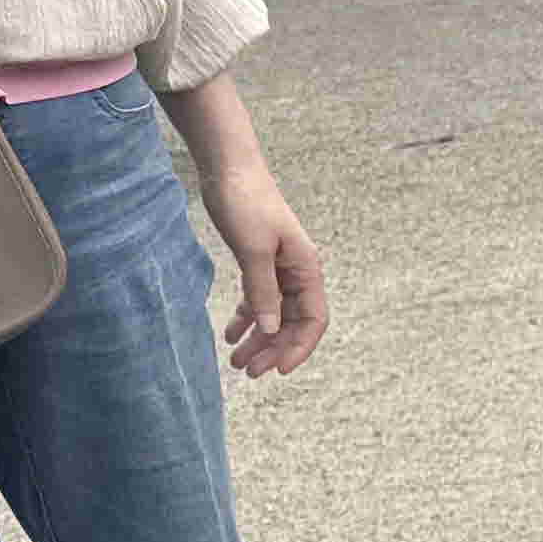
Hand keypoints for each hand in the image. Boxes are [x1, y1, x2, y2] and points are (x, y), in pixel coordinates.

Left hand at [200, 157, 328, 376]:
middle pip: (292, 322)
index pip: (313, 320)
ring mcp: (279, 270)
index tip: (277, 369)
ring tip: (236, 361)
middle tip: (248, 371)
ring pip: (274, 315)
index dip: (299, 347)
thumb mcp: (253, 250)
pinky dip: (246, 319)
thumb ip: (262, 291)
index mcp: (306, 269)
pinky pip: (258, 300)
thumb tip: (270, 329)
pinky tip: (231, 334)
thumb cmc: (246, 203)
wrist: (229, 170)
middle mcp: (297, 273)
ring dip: (258, 339)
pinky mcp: (259, 263)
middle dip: (272, 349)